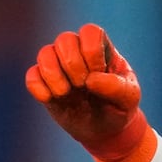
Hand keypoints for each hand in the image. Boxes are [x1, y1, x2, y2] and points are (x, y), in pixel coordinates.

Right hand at [24, 24, 141, 158]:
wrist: (104, 130)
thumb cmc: (119, 107)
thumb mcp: (129, 98)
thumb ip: (116, 87)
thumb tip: (91, 80)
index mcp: (101, 48)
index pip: (89, 32)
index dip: (91, 52)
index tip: (99, 72)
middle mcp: (78, 52)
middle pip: (64, 39)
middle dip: (72, 64)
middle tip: (82, 86)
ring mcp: (59, 66)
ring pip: (45, 53)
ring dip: (54, 75)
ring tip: (65, 93)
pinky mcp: (44, 83)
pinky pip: (32, 75)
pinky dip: (39, 88)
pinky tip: (51, 99)